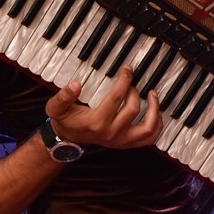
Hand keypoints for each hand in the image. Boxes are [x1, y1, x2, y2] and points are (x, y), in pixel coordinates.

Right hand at [45, 66, 162, 148]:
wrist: (68, 139)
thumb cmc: (65, 121)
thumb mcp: (56, 107)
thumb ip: (63, 96)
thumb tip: (75, 84)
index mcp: (97, 122)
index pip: (117, 97)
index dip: (125, 80)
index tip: (127, 69)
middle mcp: (111, 133)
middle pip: (133, 109)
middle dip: (134, 91)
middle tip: (131, 83)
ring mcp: (121, 141)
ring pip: (147, 129)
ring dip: (154, 110)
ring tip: (153, 95)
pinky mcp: (127, 144)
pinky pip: (149, 138)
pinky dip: (156, 125)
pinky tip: (155, 112)